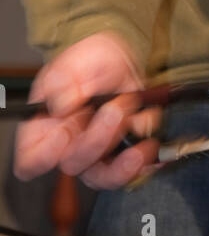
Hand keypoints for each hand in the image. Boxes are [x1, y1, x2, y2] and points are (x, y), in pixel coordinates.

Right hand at [13, 32, 160, 189]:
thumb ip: (64, 80)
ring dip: (123, 161)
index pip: (31, 158)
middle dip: (97, 138)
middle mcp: (68, 144)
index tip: (64, 133)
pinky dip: (144, 159)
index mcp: (45, 126)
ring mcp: (95, 152)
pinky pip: (132, 170)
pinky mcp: (120, 153)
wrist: (121, 60)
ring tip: (138, 129)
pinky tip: (150, 141)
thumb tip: (60, 106)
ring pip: (103, 175)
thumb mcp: (76, 60)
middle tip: (115, 109)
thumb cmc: (90, 62)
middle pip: (73, 163)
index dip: (44, 155)